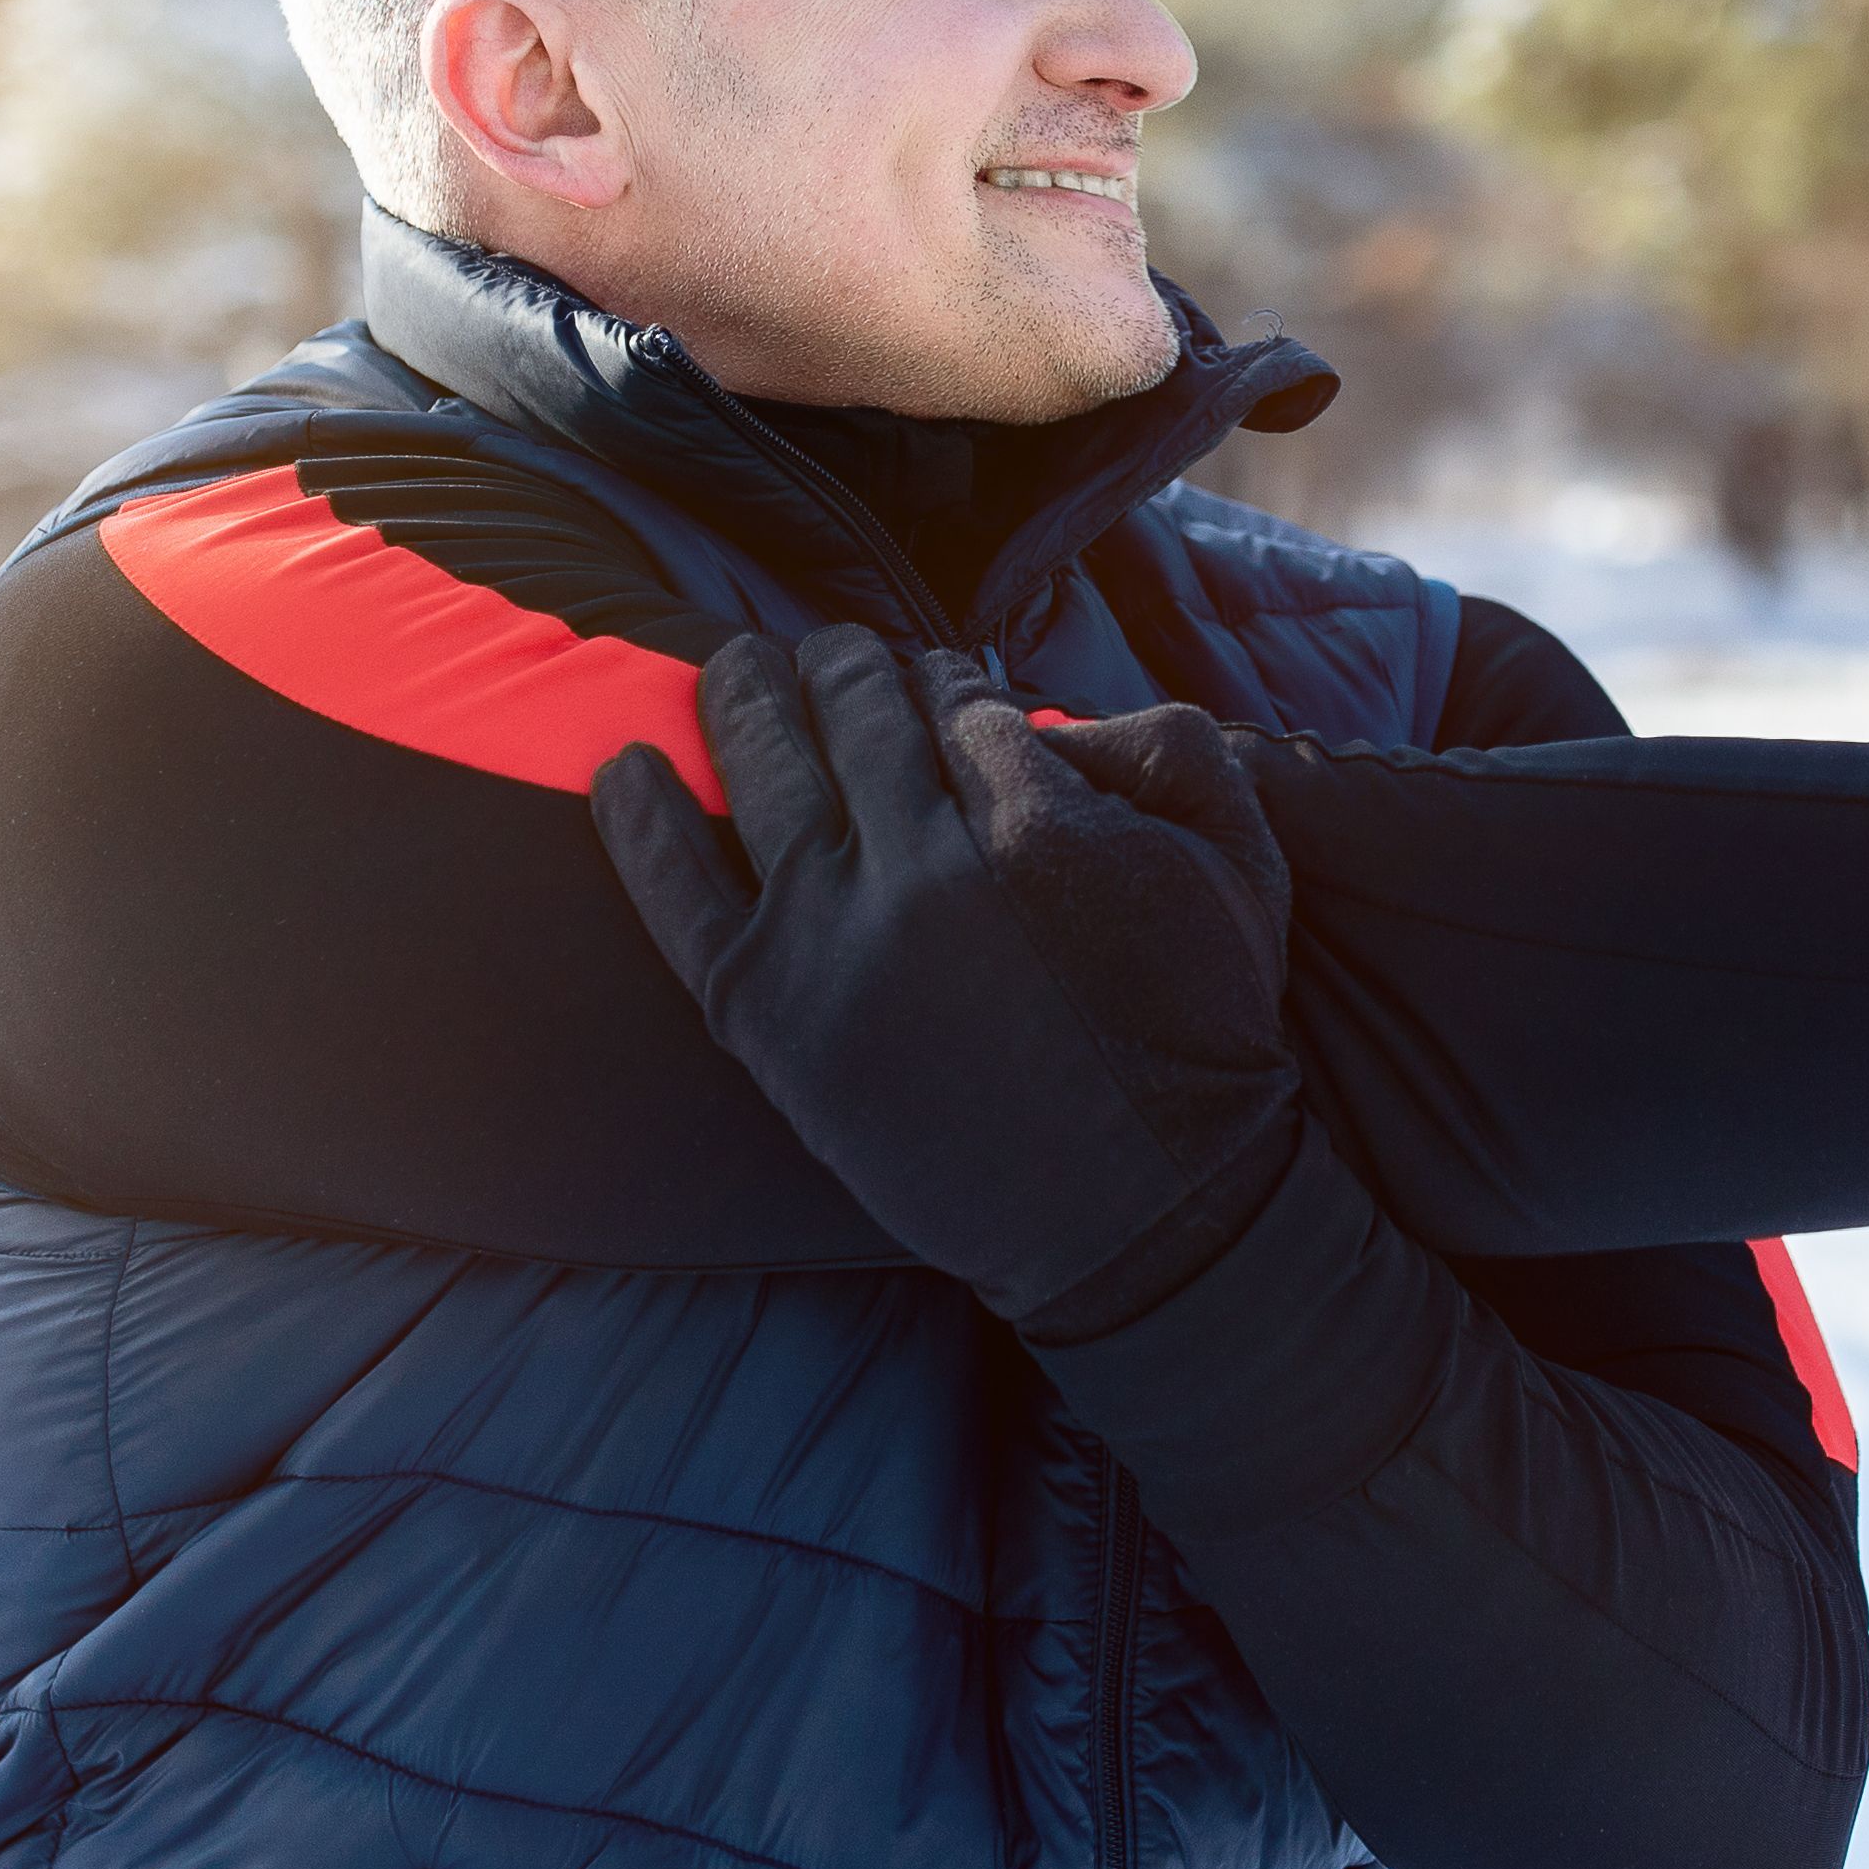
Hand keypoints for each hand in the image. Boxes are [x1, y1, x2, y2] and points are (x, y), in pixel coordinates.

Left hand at [590, 623, 1305, 1328]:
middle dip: (844, 668)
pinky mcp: (768, 1010)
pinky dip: (641, 820)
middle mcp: (922, 864)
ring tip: (734, 667)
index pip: (958, 701)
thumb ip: (1171, 748)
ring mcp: (831, 935)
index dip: (945, 683)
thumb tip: (1045, 712)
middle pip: (856, 714)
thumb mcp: (1244, 864)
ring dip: (743, 698)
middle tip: (832, 654)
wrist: (1142, 1214)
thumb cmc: (1201, 1038)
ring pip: (763, 769)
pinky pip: (677, 890)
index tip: (938, 689)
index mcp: (1038, 819)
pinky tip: (624, 764)